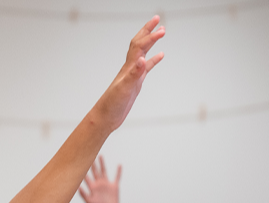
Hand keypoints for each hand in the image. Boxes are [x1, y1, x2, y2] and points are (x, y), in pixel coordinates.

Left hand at [78, 156, 121, 202]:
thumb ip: (84, 194)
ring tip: (100, 156)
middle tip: (88, 154)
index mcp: (92, 187)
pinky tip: (119, 165)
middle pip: (94, 171)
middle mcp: (98, 184)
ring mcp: (106, 184)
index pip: (86, 176)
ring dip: (102, 164)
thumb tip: (76, 187)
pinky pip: (117, 177)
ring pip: (104, 171)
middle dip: (92, 163)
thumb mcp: (89, 202)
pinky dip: (118, 172)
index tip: (79, 161)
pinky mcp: (114, 186)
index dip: (83, 169)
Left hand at [96, 16, 166, 131]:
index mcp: (128, 67)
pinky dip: (154, 59)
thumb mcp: (124, 89)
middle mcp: (130, 67)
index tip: (162, 30)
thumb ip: (133, 74)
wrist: (106, 117)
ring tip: (161, 31)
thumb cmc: (112, 104)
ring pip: (143, 52)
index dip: (151, 37)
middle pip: (139, 43)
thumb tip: (142, 59)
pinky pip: (147, 67)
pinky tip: (161, 55)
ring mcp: (133, 74)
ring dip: (151, 41)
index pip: (140, 46)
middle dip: (148, 30)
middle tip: (157, 18)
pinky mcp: (136, 82)